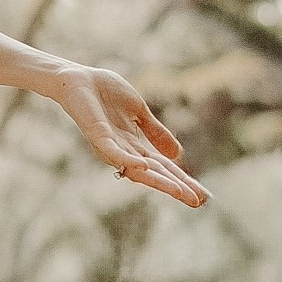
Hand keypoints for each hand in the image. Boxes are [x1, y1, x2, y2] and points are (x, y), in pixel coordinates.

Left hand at [53, 66, 207, 206]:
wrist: (78, 79)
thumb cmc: (105, 93)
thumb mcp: (139, 112)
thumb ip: (155, 132)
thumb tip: (178, 156)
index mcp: (134, 146)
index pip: (163, 167)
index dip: (182, 180)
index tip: (203, 196)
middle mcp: (124, 151)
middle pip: (154, 174)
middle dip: (176, 187)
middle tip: (198, 202)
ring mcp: (110, 146)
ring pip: (138, 168)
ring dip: (159, 181)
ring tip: (179, 192)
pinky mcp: (97, 135)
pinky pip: (114, 151)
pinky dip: (128, 160)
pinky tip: (144, 166)